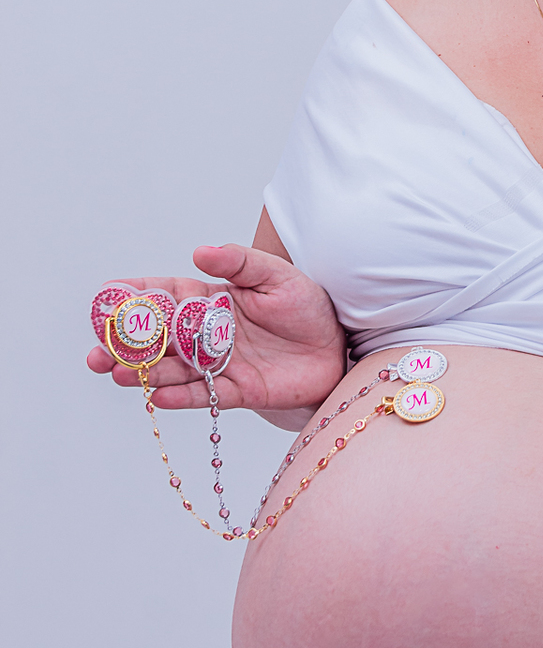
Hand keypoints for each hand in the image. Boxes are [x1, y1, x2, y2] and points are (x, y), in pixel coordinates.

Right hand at [86, 244, 345, 413]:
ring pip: (174, 369)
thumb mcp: (276, 275)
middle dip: (125, 345)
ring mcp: (219, 364)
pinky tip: (157, 395)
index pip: (165, 296)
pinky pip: (204, 395)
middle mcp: (207, 334)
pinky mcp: (238, 391)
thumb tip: (200, 251)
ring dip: (144, 373)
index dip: (135, 298)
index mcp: (211, 300)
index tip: (105, 298)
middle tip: (98, 351)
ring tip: (118, 373)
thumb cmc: (307, 306)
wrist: (339, 348)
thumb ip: (239, 262)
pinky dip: (181, 396)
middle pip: (158, 339)